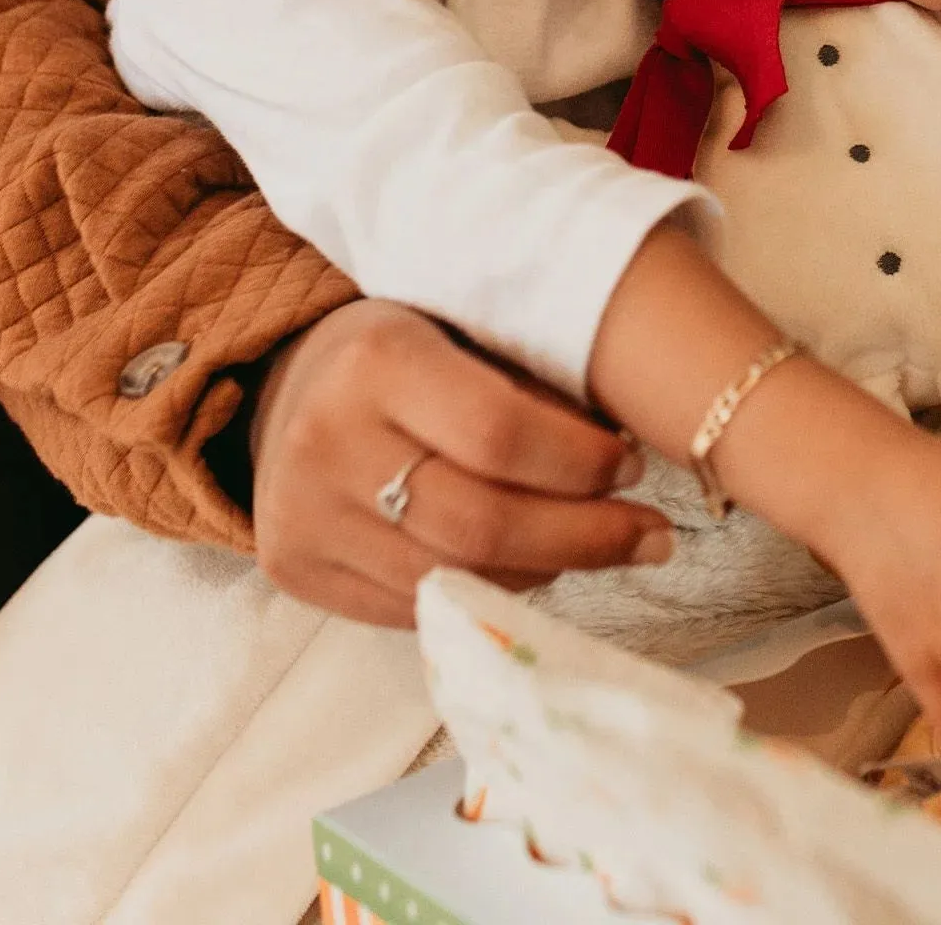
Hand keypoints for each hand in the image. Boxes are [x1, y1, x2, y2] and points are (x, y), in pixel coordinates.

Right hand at [250, 297, 670, 626]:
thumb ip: (531, 392)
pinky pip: (410, 607)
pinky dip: (484, 593)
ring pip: (450, 576)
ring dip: (546, 571)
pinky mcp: (292, 568)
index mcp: (378, 359)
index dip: (580, 464)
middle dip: (583, 537)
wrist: (291, 382)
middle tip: (648, 534)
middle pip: (479, 524)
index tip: (632, 468)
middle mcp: (327, 439)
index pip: (499, 434)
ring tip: (598, 548)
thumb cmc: (407, 348)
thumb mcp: (466, 333)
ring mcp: (301, 513)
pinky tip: (530, 568)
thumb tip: (623, 465)